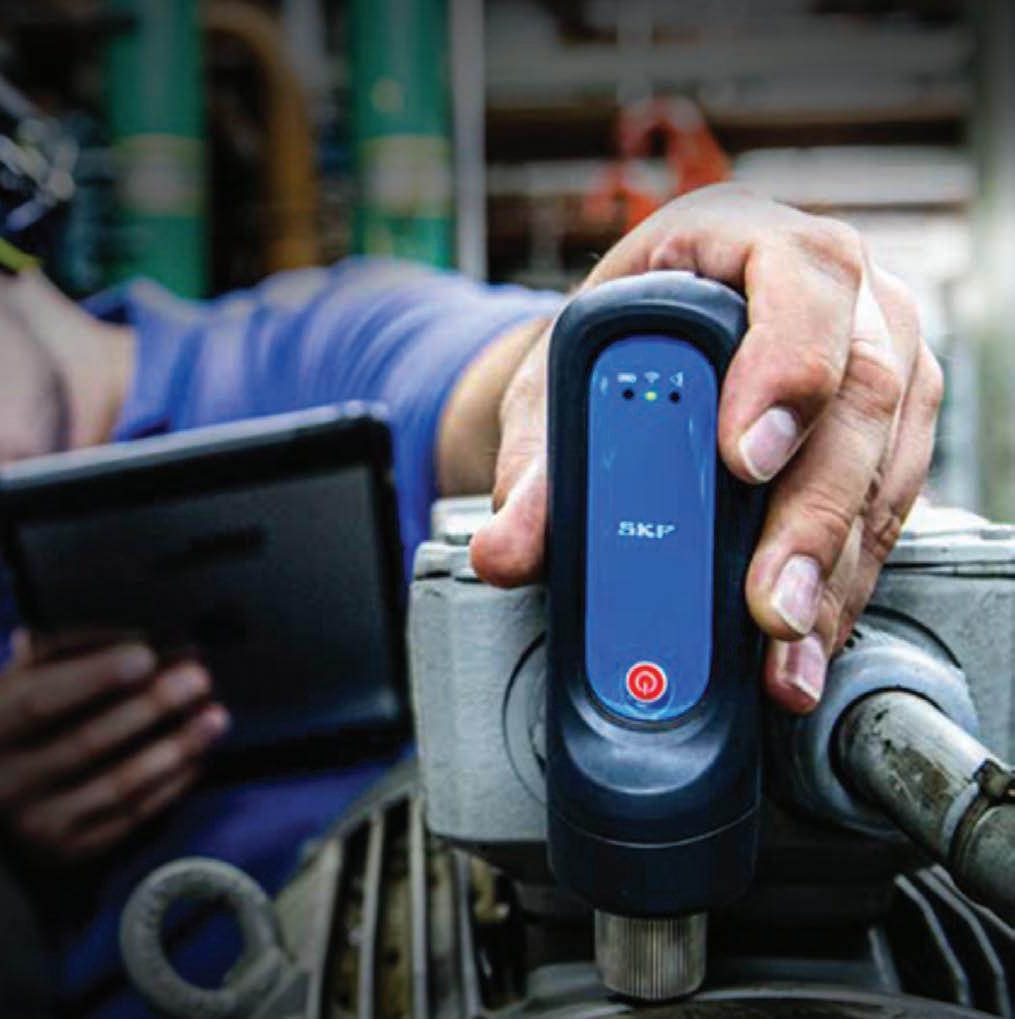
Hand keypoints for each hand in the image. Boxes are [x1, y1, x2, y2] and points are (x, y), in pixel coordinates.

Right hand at [0, 633, 228, 862]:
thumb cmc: (16, 725)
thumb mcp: (15, 684)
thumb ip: (57, 656)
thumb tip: (123, 636)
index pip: (42, 701)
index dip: (96, 677)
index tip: (147, 655)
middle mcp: (6, 779)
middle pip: (88, 743)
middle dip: (151, 707)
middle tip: (199, 679)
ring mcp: (40, 821)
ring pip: (118, 785)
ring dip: (175, 749)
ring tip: (215, 717)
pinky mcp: (73, 850)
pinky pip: (132, 816)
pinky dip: (171, 785)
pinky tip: (198, 756)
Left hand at [470, 184, 941, 713]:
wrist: (644, 347)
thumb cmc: (617, 341)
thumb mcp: (560, 384)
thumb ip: (535, 466)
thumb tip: (507, 549)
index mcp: (745, 239)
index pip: (794, 282)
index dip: (780, 370)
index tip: (742, 458)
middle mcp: (836, 289)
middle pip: (859, 390)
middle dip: (809, 512)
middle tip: (765, 598)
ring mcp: (880, 354)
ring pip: (887, 460)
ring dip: (833, 566)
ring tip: (782, 642)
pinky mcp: (894, 429)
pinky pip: (888, 507)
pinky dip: (843, 581)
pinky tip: (805, 639)